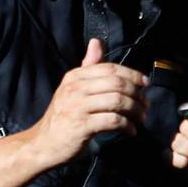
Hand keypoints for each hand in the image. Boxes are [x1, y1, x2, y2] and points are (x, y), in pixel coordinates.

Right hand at [26, 38, 148, 167]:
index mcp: (75, 77)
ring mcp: (77, 107)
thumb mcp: (71, 88)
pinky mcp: (82, 126)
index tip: (145, 83)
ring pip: (117, 101)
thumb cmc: (61, 117)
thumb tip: (96, 42)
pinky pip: (113, 121)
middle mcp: (75, 89)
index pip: (109, 68)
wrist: (42, 144)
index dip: (132, 74)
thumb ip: (87, 67)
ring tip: (140, 118)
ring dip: (135, 110)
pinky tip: (131, 130)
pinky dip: (127, 126)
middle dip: (136, 94)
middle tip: (145, 104)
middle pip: (117, 83)